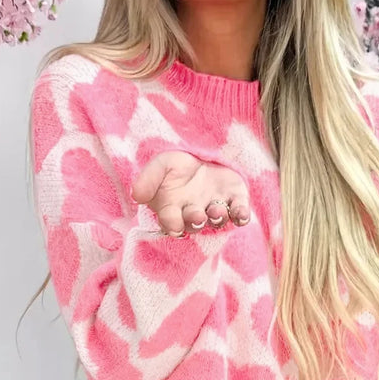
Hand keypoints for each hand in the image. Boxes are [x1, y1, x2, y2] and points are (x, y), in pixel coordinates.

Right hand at [132, 151, 250, 236]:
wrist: (202, 154)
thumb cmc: (178, 165)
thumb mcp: (160, 165)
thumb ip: (148, 179)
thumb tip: (136, 195)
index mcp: (174, 209)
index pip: (170, 221)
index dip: (172, 224)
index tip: (174, 225)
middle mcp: (195, 213)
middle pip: (194, 223)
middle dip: (195, 220)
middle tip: (197, 215)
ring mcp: (216, 208)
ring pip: (217, 220)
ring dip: (217, 217)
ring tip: (216, 210)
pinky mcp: (235, 201)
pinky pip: (239, 213)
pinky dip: (241, 215)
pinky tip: (242, 214)